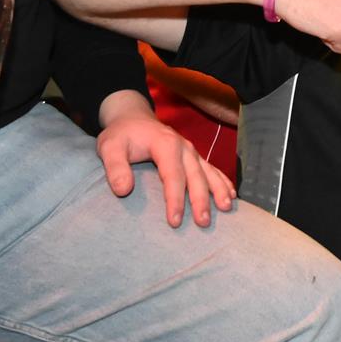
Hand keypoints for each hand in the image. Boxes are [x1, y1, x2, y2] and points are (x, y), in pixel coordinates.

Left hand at [95, 109, 235, 227]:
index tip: (174, 221)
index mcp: (165, 144)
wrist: (133, 118)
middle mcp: (183, 146)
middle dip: (201, 200)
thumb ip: (115, 167)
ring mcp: (191, 151)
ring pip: (208, 172)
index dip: (175, 199)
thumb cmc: (121, 135)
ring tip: (226, 208)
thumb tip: (123, 190)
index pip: (173, 175)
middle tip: (203, 223)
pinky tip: (231, 195)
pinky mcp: (194, 156)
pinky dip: (222, 182)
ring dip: (218, 191)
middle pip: (195, 175)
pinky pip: (212, 169)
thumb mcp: (109, 147)